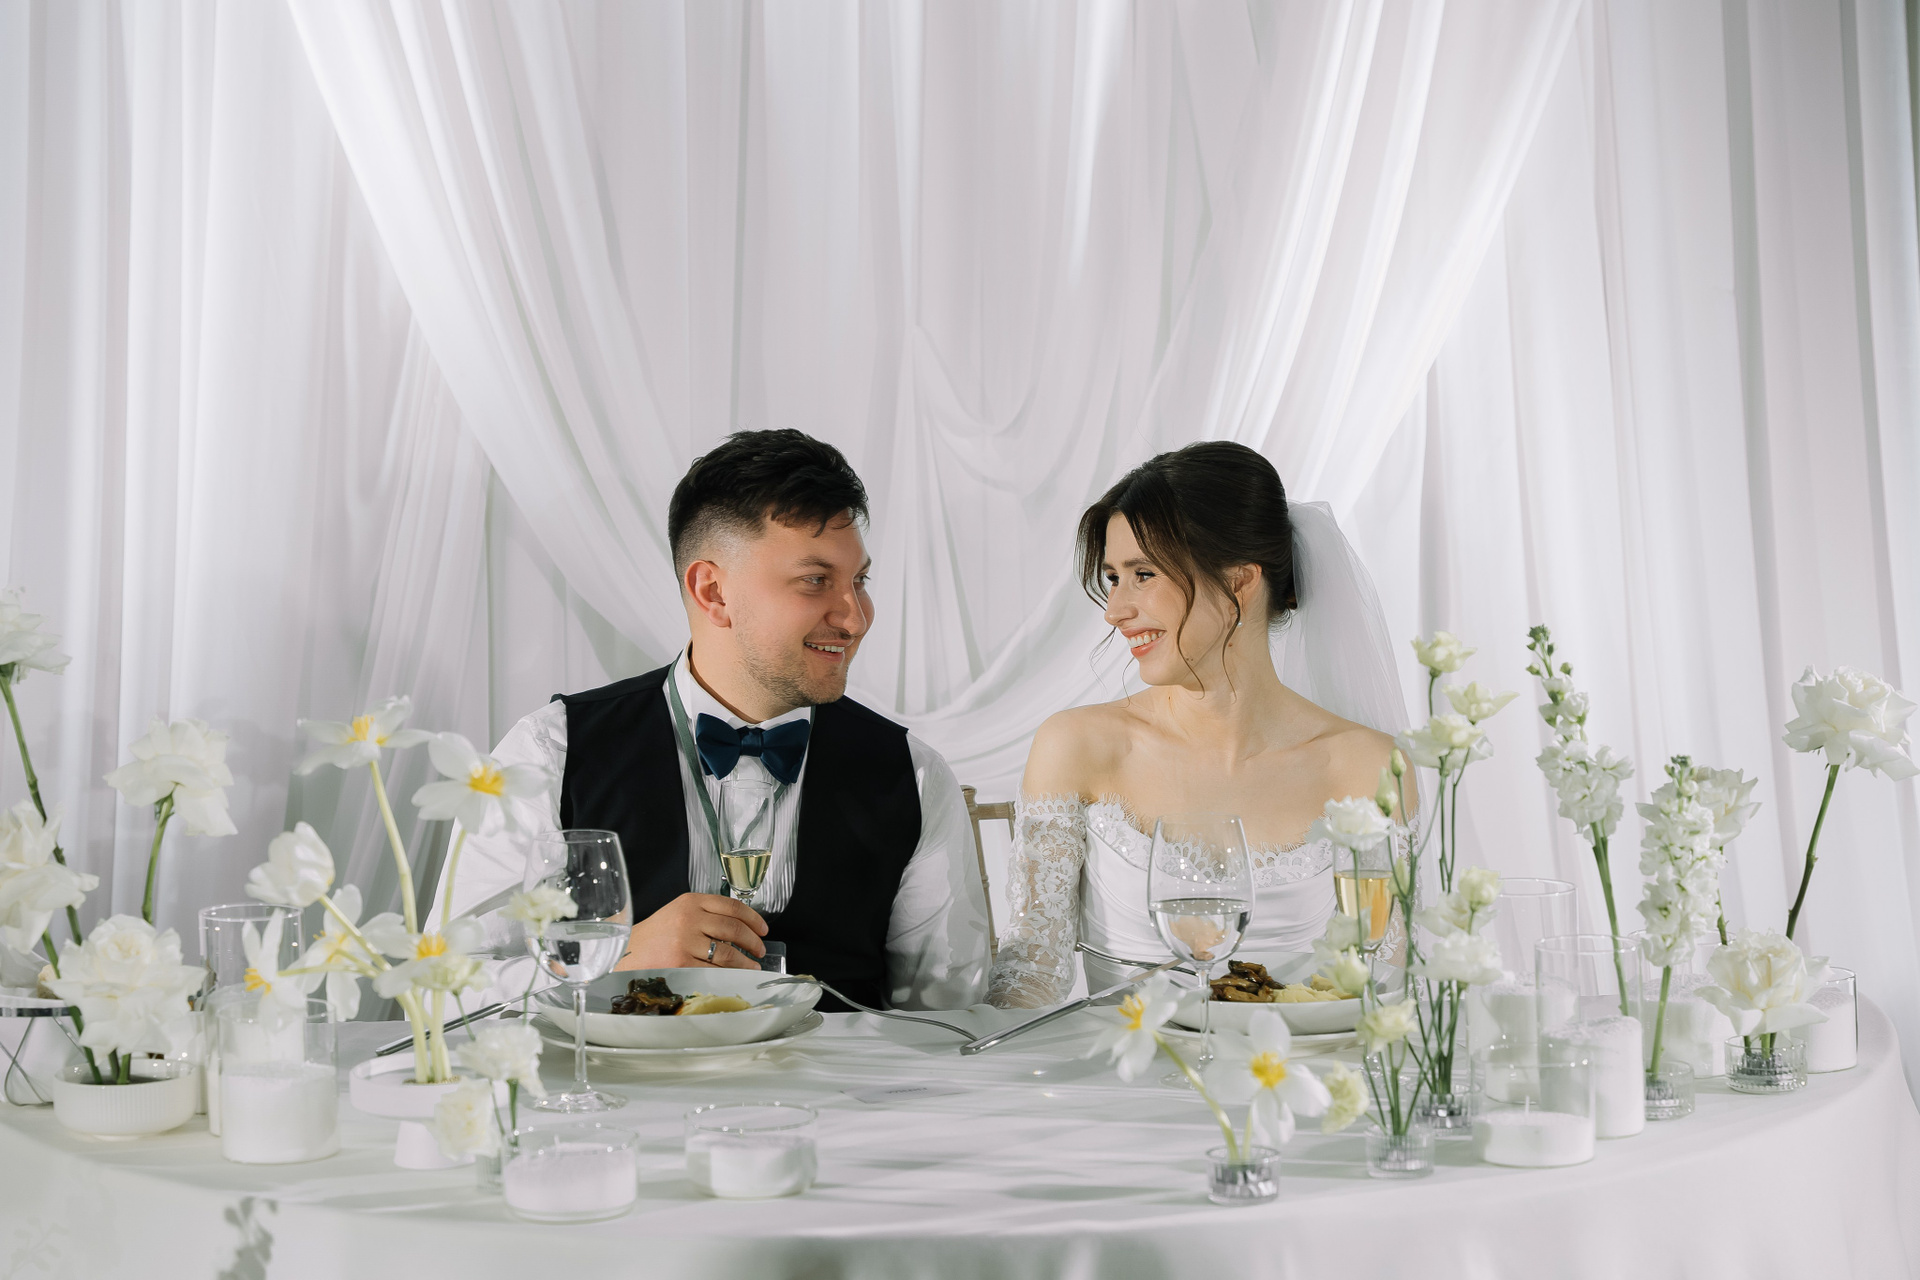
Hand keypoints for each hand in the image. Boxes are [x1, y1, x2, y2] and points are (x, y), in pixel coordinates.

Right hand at [615, 893, 767, 970]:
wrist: (625, 952)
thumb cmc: (655, 935)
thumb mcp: (678, 912)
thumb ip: (705, 914)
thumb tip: (741, 927)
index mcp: (691, 902)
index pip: (732, 906)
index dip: (753, 919)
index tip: (763, 929)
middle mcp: (689, 919)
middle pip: (734, 929)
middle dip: (753, 941)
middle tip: (760, 949)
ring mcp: (685, 942)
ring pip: (727, 952)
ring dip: (745, 961)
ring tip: (752, 965)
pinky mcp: (680, 964)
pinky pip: (713, 970)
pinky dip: (730, 974)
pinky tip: (736, 975)